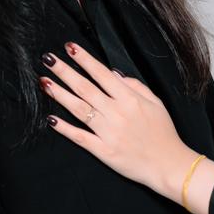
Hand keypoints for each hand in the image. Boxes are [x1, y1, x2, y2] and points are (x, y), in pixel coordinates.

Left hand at [39, 43, 196, 200]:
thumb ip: (135, 85)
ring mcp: (109, 133)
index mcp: (130, 99)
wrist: (168, 165)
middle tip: (49, 59)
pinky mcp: (104, 151)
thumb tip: (113, 73)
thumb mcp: (156, 102)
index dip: (84, 60)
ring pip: (79, 109)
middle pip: (85, 88)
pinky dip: (65, 128)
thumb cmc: (163, 133)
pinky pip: (80, 137)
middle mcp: (117, 113)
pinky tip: (51, 119)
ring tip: (45, 82)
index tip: (70, 48)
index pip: (102, 74)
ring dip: (60, 95)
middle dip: (65, 72)